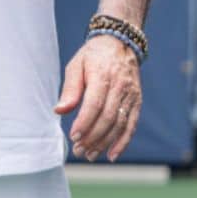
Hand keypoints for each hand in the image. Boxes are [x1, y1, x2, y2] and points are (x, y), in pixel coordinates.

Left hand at [54, 35, 141, 161]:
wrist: (119, 43)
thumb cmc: (92, 56)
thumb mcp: (75, 65)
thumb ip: (70, 89)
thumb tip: (59, 111)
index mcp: (102, 76)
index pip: (95, 104)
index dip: (85, 122)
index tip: (74, 135)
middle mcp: (120, 87)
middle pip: (108, 117)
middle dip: (93, 137)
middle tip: (79, 150)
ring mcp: (131, 95)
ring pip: (120, 124)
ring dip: (105, 142)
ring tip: (90, 154)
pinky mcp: (137, 102)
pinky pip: (131, 124)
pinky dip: (123, 141)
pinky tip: (112, 154)